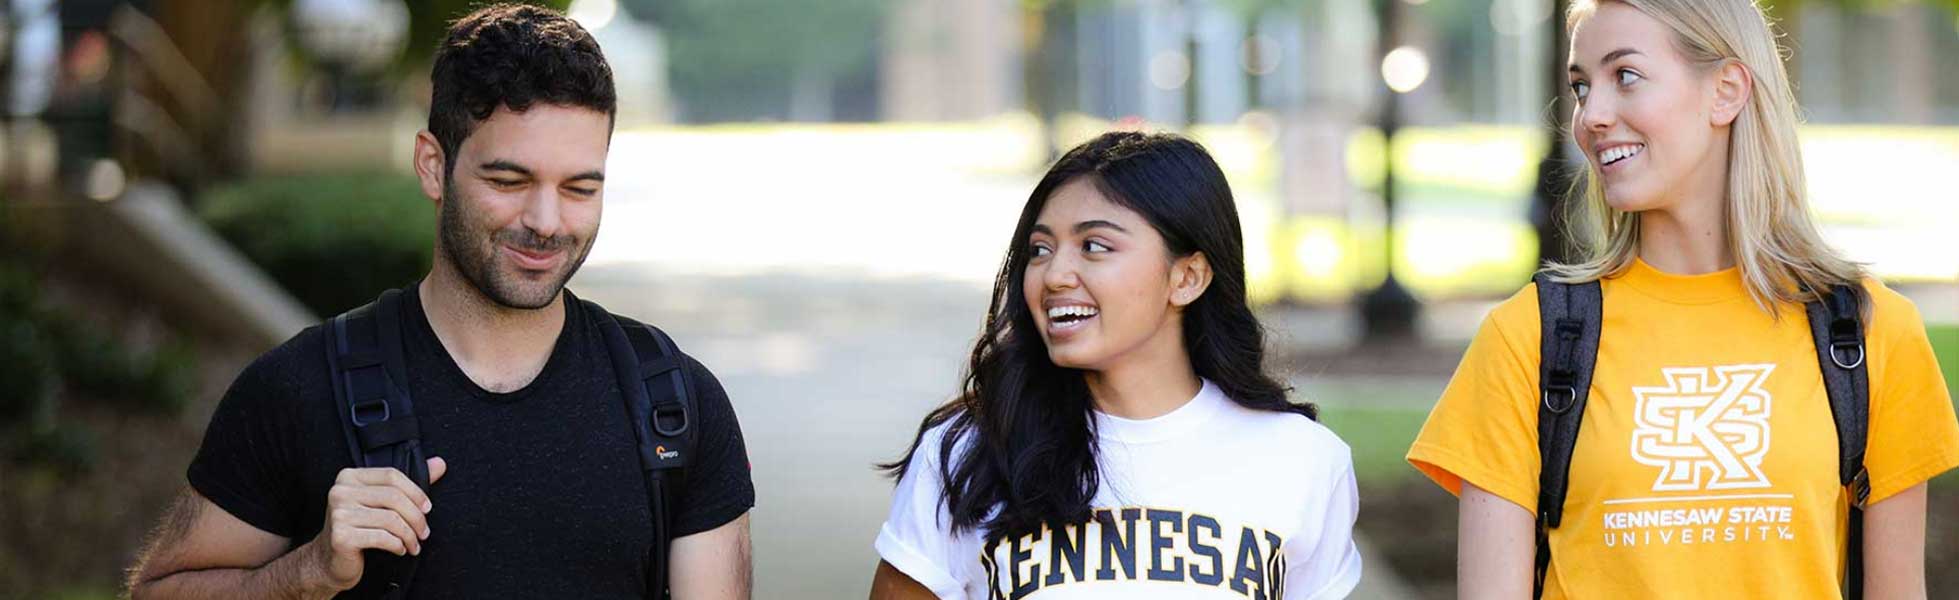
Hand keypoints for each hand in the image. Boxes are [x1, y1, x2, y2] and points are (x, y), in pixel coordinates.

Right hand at [302, 457, 447, 591]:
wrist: (328, 560)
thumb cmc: (358, 529)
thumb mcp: (380, 503)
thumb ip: (408, 484)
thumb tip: (440, 463)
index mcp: (349, 477)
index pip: (392, 475)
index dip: (415, 492)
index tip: (427, 509)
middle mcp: (340, 492)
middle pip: (394, 497)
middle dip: (416, 517)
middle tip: (424, 532)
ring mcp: (339, 514)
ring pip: (391, 519)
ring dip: (410, 535)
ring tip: (414, 544)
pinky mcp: (341, 536)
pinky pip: (382, 538)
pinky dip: (397, 545)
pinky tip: (400, 549)